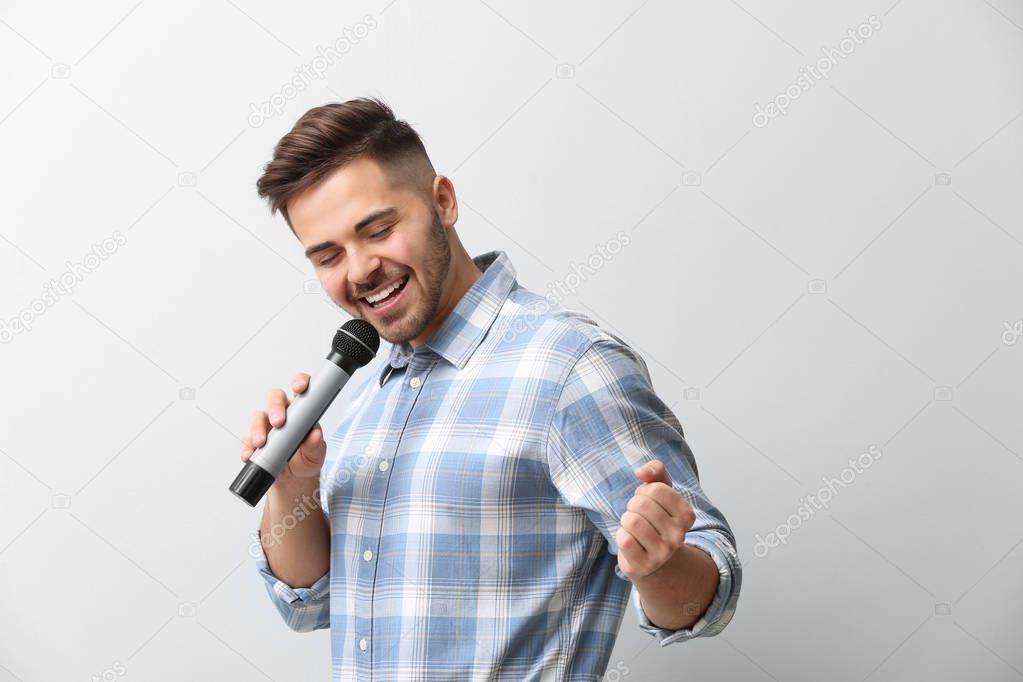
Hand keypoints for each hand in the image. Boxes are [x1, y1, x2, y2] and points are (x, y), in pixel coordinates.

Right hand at [240, 372, 325, 480]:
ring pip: (258, 416)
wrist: (294, 479)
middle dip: (275, 407)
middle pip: (275, 398)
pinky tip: (249, 454)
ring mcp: (266, 425)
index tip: (299, 387)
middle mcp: (283, 413)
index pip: (301, 388)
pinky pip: (246, 439)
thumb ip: (316, 444)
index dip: (300, 382)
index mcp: (301, 410)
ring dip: (257, 428)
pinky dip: (247, 447)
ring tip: (261, 442)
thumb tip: (315, 434)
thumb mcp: (316, 454)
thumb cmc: (307, 458)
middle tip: (278, 422)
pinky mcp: (253, 440)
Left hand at [615, 459, 695, 579]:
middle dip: (633, 506)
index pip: (656, 489)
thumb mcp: (662, 493)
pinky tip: (631, 542)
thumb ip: (656, 471)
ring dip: (626, 521)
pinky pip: (624, 539)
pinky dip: (621, 536)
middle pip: (641, 503)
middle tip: (639, 516)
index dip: (644, 491)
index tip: (648, 501)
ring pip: (631, 521)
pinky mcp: (644, 565)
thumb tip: (641, 472)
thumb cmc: (657, 521)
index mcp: (686, 515)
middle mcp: (678, 535)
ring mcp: (662, 553)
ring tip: (634, 528)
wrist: (657, 562)